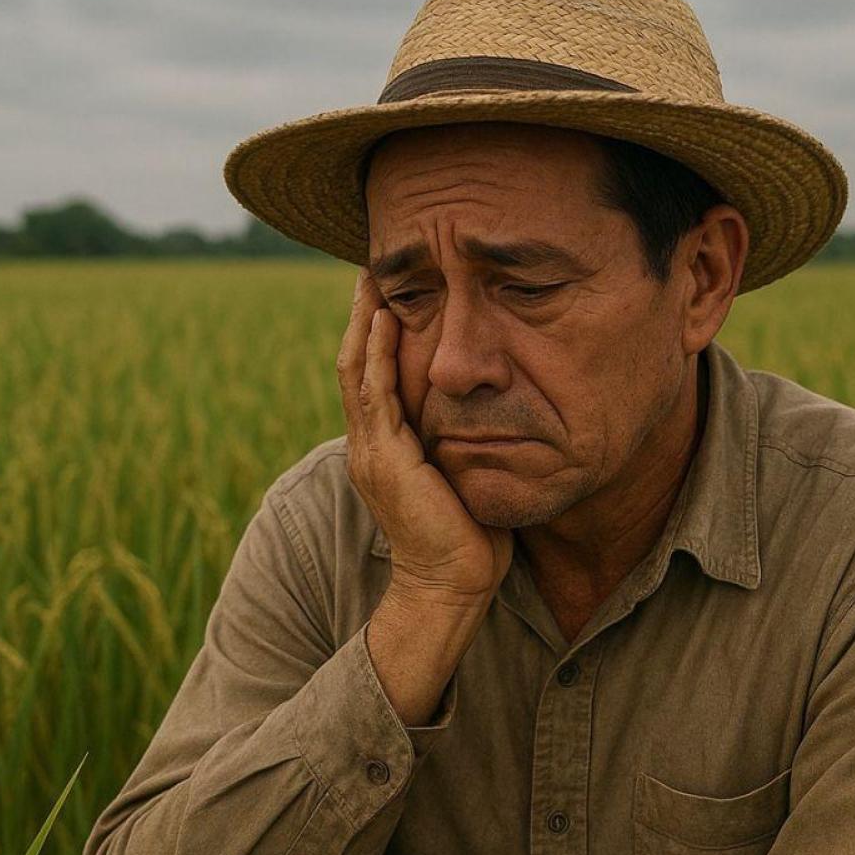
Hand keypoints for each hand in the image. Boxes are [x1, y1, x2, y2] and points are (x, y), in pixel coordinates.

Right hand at [337, 268, 513, 609]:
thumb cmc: (468, 536)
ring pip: (358, 369)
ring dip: (365, 320)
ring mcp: (371, 451)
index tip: (388, 289)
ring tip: (372, 279)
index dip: (375, 331)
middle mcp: (367, 444)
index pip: (370, 375)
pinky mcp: (386, 459)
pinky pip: (375, 394)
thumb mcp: (462, 473)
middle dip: (362, 313)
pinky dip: (379, 354)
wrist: (450, 586)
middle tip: (370, 267)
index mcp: (382, 447)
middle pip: (355, 362)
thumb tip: (498, 407)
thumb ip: (464, 439)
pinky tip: (386, 319)